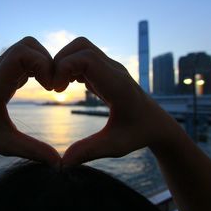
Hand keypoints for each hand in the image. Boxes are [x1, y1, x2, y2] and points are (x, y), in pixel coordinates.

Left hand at [0, 37, 60, 164]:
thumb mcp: (8, 145)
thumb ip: (33, 151)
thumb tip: (59, 163)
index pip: (21, 54)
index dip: (43, 64)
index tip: (50, 87)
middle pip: (28, 45)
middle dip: (47, 61)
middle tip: (52, 85)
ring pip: (28, 46)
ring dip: (43, 61)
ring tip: (48, 85)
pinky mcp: (4, 66)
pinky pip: (26, 54)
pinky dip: (38, 64)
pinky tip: (40, 84)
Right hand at [54, 37, 176, 165]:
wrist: (156, 123)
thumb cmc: (137, 134)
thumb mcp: (114, 146)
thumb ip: (88, 152)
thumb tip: (61, 164)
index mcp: (116, 85)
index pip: (86, 58)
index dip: (64, 67)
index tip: (56, 90)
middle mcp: (114, 71)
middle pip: (81, 46)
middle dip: (60, 61)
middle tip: (54, 87)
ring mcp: (111, 68)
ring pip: (81, 49)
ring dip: (64, 63)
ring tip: (59, 88)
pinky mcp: (106, 71)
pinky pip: (84, 58)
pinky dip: (71, 67)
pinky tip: (68, 87)